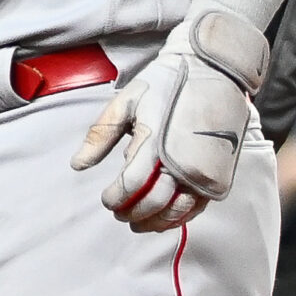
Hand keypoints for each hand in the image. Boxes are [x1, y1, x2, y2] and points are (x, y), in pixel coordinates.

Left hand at [71, 11, 265, 230]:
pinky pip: (198, 205)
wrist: (213, 71)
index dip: (116, 197)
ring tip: (137, 223)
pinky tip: (164, 219)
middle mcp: (183, 159)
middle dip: (132, 212)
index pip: (132, 183)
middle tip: (118, 215)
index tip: (105, 201)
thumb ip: (100, 135)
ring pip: (178, 209)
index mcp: (155, 140)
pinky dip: (179, 217)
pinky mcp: (219, 173)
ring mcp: (204, 169)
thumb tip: (77, 165)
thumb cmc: (164, 84)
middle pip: (154, 201)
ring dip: (155, 221)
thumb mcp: (126, 102)